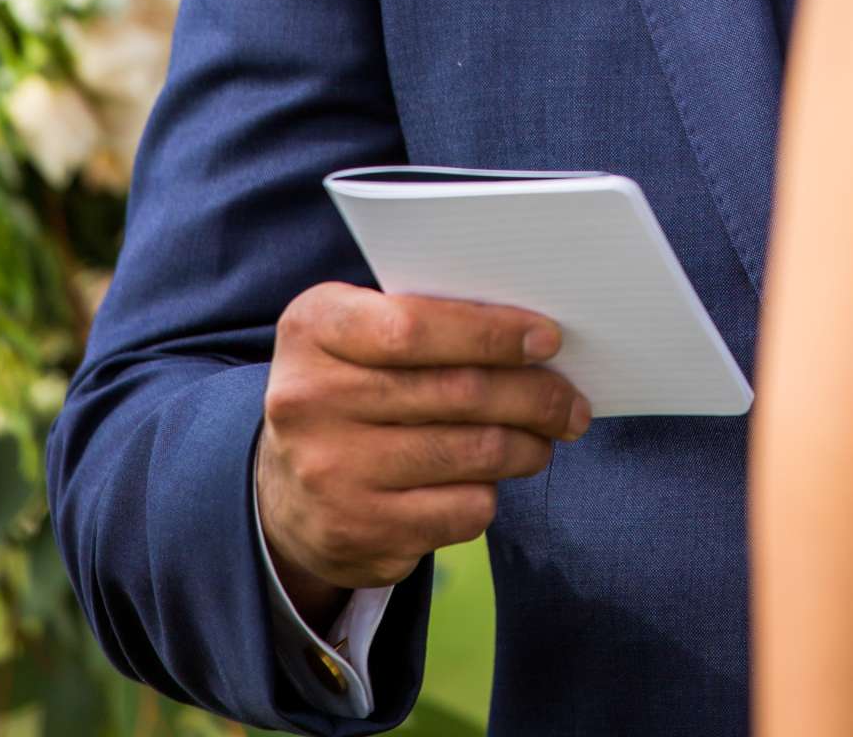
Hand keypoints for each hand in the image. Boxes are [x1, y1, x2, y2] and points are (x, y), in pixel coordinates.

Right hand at [256, 283, 589, 621]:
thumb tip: (532, 337)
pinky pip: (460, 510)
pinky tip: (491, 481)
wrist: (281, 493)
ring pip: (471, 453)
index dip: (491, 333)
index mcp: (313, 329)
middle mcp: (311, 400)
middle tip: (571, 401)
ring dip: (527, 445)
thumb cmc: (347, 389)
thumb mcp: (356, 333)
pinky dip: (490, 493)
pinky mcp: (358, 533)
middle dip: (533, 395)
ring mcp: (331, 473)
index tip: (548, 340)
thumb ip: (424, 319)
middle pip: (457, 392)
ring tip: (544, 438)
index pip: (415, 326)